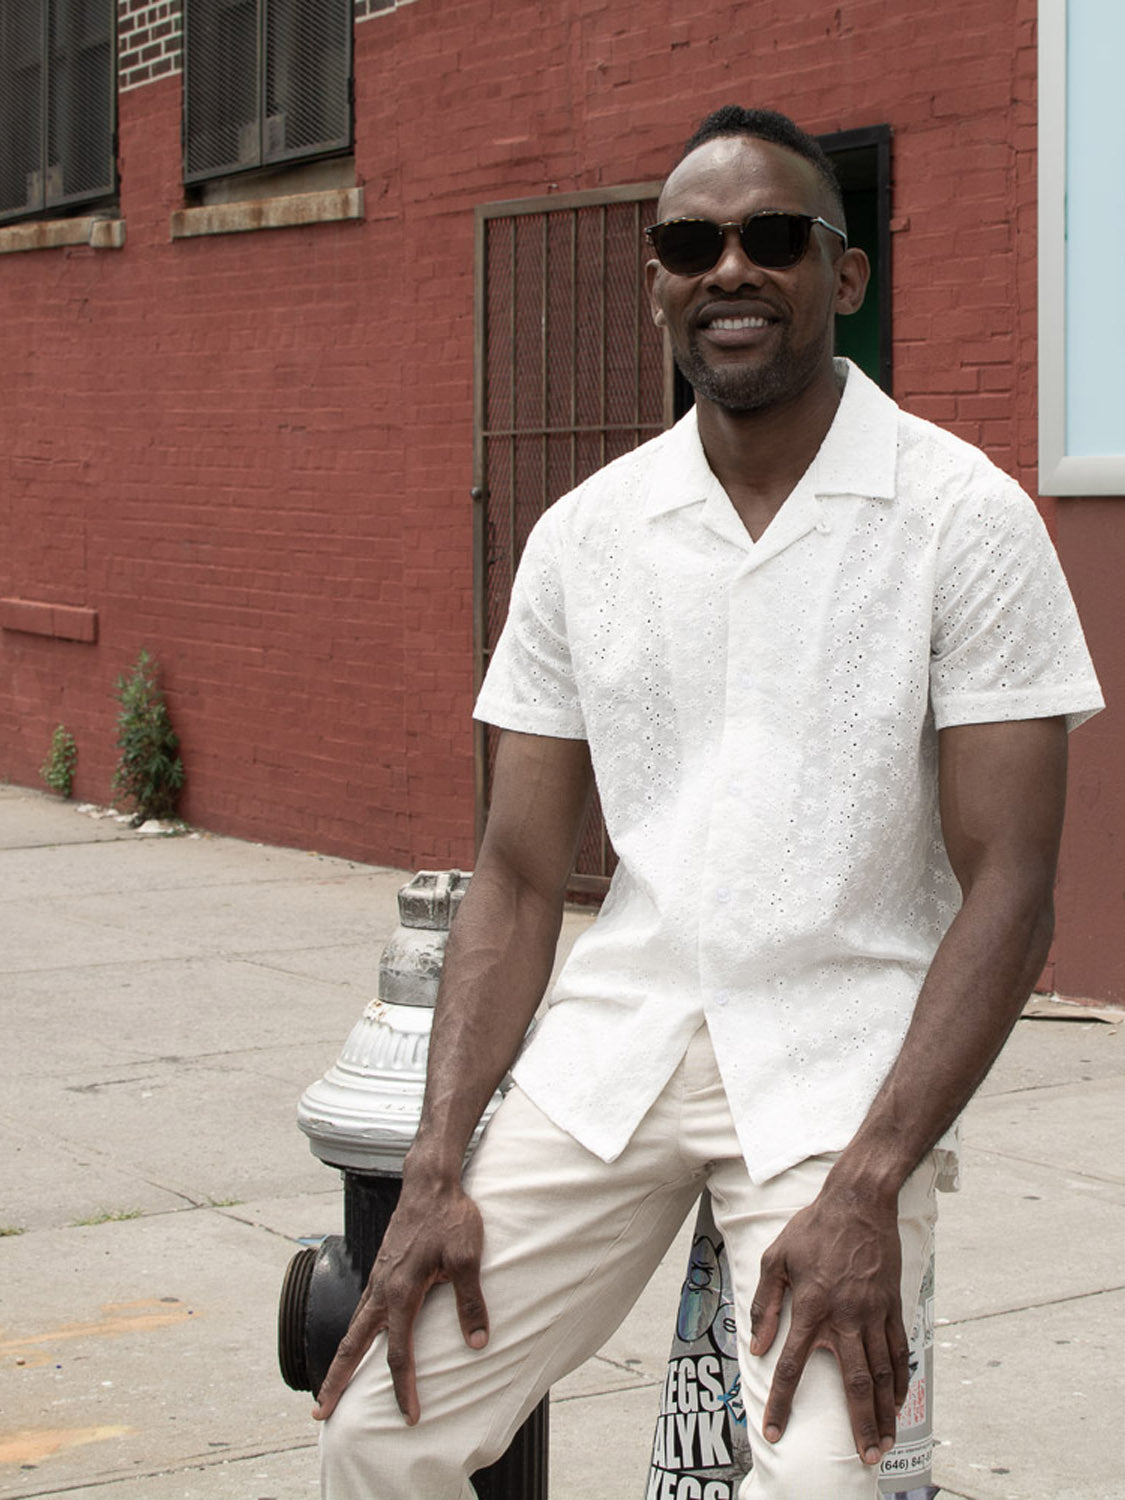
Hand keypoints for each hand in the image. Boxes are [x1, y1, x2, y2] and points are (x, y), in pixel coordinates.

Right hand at [311, 1176, 488, 1424]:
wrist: (431, 1182)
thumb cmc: (450, 1218)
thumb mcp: (467, 1259)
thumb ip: (471, 1302)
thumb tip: (477, 1343)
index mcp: (401, 1292)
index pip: (397, 1353)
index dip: (404, 1388)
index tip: (409, 1417)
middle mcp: (382, 1289)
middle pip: (353, 1345)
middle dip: (336, 1381)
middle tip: (318, 1413)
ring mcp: (379, 1278)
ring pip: (354, 1326)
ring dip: (342, 1358)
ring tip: (331, 1385)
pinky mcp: (383, 1268)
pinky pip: (363, 1308)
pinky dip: (355, 1332)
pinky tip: (360, 1338)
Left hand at [749, 1183, 908, 1465]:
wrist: (858, 1203)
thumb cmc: (812, 1229)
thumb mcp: (775, 1259)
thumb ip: (765, 1304)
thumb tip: (757, 1345)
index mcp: (810, 1307)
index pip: (793, 1366)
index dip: (782, 1403)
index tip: (774, 1432)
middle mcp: (844, 1317)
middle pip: (853, 1383)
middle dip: (859, 1425)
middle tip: (864, 1457)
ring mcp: (872, 1313)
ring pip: (881, 1373)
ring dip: (884, 1412)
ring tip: (884, 1443)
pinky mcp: (892, 1305)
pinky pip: (898, 1350)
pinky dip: (900, 1379)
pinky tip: (899, 1401)